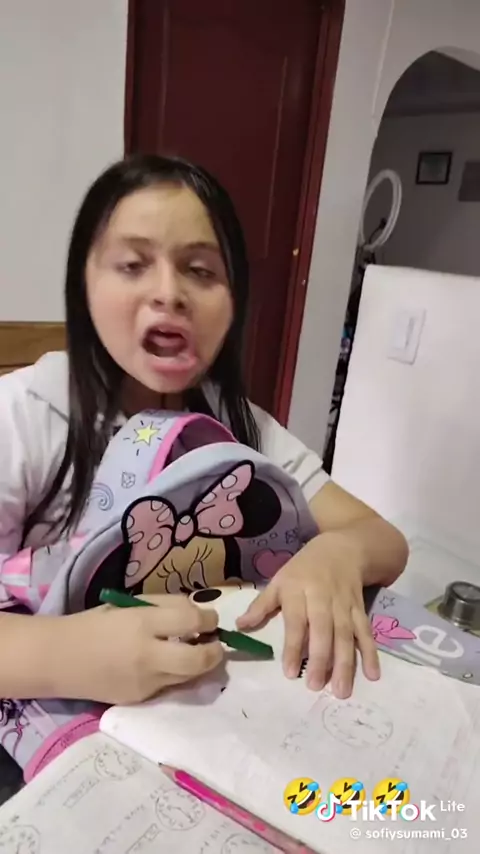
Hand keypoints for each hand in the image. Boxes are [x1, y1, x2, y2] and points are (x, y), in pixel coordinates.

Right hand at [54, 595, 224, 704]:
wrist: (60, 660)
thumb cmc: (95, 625)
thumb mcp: (129, 605)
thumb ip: (164, 606)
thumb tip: (197, 613)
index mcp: (142, 624)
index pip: (191, 620)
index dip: (209, 618)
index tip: (210, 618)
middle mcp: (148, 656)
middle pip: (199, 659)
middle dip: (215, 651)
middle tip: (214, 642)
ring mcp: (145, 682)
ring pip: (190, 677)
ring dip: (200, 664)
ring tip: (196, 652)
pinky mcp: (141, 699)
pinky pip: (171, 686)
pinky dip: (177, 675)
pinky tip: (169, 664)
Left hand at [236, 533, 379, 697]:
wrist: (342, 548)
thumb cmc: (304, 568)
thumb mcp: (279, 580)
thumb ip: (262, 605)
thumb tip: (240, 626)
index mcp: (298, 590)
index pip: (296, 621)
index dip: (292, 646)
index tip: (288, 672)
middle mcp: (323, 598)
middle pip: (323, 630)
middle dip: (320, 658)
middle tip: (314, 686)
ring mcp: (344, 604)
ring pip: (346, 634)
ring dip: (345, 662)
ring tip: (341, 690)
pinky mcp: (360, 609)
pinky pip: (366, 632)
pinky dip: (371, 652)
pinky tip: (372, 674)